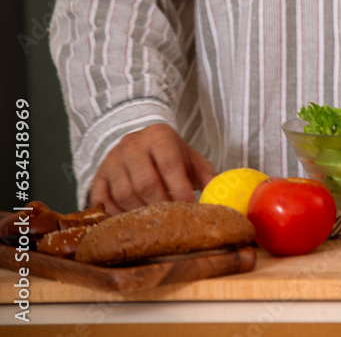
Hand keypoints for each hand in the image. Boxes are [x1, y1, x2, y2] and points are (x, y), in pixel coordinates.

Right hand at [90, 123, 215, 213]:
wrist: (139, 143)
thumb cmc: (170, 155)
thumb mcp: (191, 159)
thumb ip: (208, 176)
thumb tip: (223, 197)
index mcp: (159, 137)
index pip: (170, 165)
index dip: (180, 189)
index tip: (190, 208)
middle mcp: (133, 145)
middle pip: (145, 183)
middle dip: (161, 205)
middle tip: (172, 221)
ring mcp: (112, 160)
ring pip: (124, 194)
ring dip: (141, 213)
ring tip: (155, 222)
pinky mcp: (98, 176)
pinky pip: (103, 201)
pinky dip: (117, 215)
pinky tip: (131, 222)